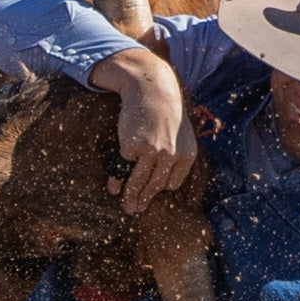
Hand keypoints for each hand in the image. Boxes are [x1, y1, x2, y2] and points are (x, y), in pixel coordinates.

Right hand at [88, 46, 196, 216]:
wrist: (151, 89)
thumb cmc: (164, 112)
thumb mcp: (180, 134)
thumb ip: (175, 155)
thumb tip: (165, 184)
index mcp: (187, 155)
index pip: (172, 182)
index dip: (160, 188)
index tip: (150, 196)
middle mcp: (172, 156)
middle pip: (155, 185)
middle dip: (143, 200)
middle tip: (134, 211)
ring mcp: (152, 153)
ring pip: (139, 181)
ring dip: (130, 196)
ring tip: (125, 206)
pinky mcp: (133, 147)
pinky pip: (124, 168)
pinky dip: (117, 178)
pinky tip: (112, 186)